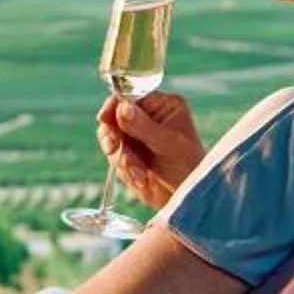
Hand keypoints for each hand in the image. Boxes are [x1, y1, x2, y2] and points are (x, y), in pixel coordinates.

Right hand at [95, 91, 202, 207]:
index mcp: (162, 106)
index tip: (104, 118)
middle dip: (116, 138)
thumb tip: (122, 107)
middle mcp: (147, 118)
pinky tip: (141, 179)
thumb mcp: (168, 144)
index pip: (130, 96)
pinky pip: (115, 158)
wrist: (188, 197)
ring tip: (140, 174)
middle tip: (115, 150)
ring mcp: (136, 137)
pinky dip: (125, 170)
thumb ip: (144, 126)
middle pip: (114, 118)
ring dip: (122, 159)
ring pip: (112, 139)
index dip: (114, 106)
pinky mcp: (129, 155)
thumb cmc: (189, 167)